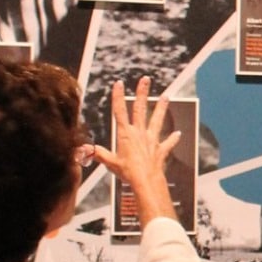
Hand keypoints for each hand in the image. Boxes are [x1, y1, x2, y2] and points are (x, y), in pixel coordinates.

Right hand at [88, 78, 182, 225]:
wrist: (146, 180)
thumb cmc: (128, 172)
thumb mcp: (110, 163)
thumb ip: (98, 153)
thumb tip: (83, 148)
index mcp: (125, 134)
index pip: (120, 111)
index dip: (118, 97)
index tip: (119, 84)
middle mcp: (139, 133)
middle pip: (140, 109)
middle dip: (142, 93)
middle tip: (146, 80)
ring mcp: (151, 140)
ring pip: (157, 120)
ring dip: (161, 108)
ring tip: (166, 97)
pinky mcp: (160, 149)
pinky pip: (168, 143)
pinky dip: (173, 139)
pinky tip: (178, 134)